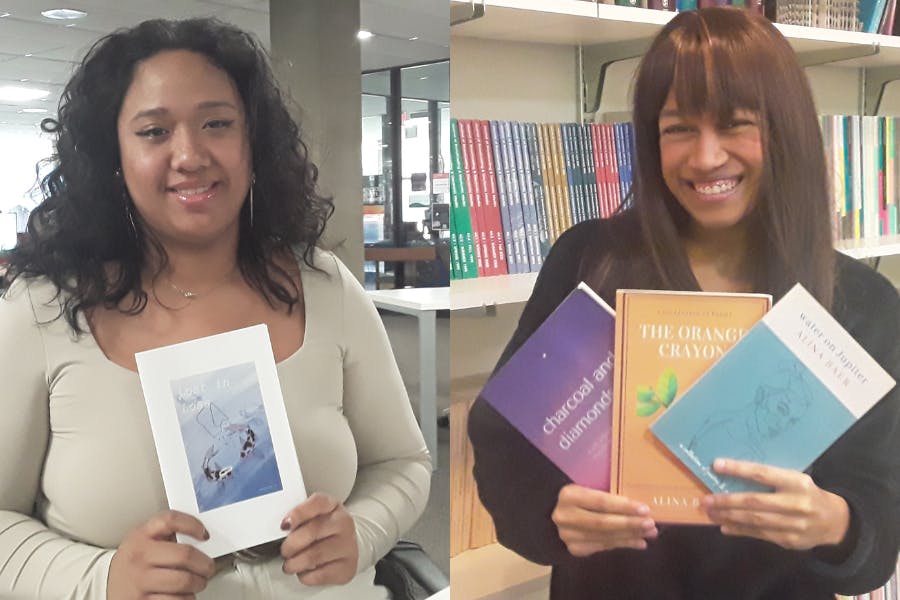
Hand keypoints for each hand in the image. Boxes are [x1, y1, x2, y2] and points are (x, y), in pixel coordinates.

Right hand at [107, 510, 214, 599]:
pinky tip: (183, 595)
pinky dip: (186, 599)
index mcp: (141, 536)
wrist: (108, 586)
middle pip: (184, 555)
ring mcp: (140, 580)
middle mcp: (139, 556)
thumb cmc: (135, 561)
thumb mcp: (144, 540)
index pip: (170, 520)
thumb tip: (202, 539)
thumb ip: (167, 534)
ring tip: (197, 582)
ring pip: (184, 581)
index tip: (205, 534)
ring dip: (198, 584)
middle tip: (208, 568)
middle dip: (205, 564)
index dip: (192, 525)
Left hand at [280, 492, 358, 585]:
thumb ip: (298, 518)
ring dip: (294, 563)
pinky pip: (319, 575)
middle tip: (284, 550)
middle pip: (312, 532)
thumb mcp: (314, 516)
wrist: (345, 547)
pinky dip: (306, 576)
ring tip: (290, 564)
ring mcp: (348, 545)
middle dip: (291, 545)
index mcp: (332, 506)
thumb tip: (281, 528)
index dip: (298, 513)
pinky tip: (305, 571)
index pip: (317, 502)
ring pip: (314, 556)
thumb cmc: (324, 531)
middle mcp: (344, 523)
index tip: (284, 525)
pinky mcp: (347, 567)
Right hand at [551, 484, 657, 556]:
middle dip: (630, 524)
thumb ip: (605, 494)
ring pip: (605, 537)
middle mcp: (565, 516)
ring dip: (630, 535)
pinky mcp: (575, 549)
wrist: (553, 514)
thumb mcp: (585, 488)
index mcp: (569, 495)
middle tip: (651, 524)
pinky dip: (623, 544)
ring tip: (649, 533)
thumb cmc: (578, 497)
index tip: (644, 509)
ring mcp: (568, 535)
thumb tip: (638, 504)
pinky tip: (638, 542)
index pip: (600, 502)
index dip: (623, 506)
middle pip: (603, 522)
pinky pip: (604, 546)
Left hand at [702, 458, 849, 549]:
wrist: (836, 522)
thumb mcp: (796, 479)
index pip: (763, 473)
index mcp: (797, 482)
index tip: (716, 465)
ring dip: (728, 517)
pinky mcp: (789, 541)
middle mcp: (796, 503)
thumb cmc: (807, 493)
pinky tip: (724, 526)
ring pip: (755, 520)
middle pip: (755, 502)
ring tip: (710, 513)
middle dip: (727, 501)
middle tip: (706, 500)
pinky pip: (759, 535)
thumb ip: (771, 477)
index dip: (738, 469)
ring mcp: (794, 525)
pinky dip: (740, 530)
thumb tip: (733, 470)